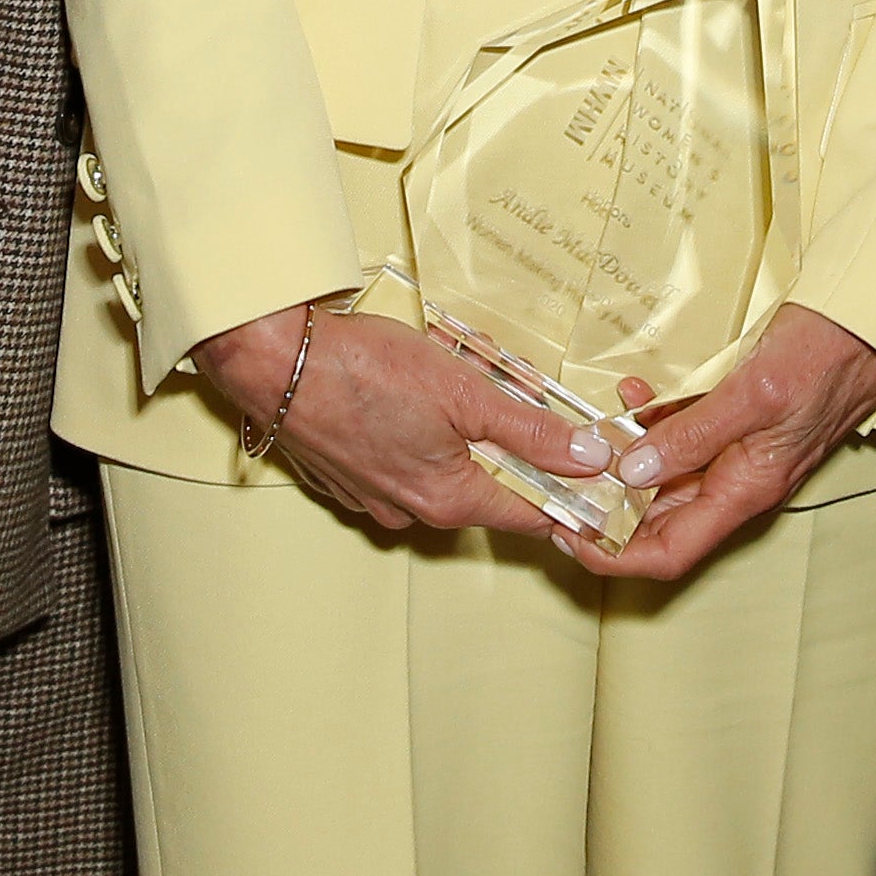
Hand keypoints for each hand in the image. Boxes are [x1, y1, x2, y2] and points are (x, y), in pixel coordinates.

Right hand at [194, 303, 605, 542]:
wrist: (274, 361)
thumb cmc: (363, 369)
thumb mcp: (464, 389)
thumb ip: (530, 429)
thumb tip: (588, 458)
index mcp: (450, 499)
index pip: (534, 515)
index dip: (572, 495)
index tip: (601, 476)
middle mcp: (414, 511)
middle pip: (490, 485)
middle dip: (509, 439)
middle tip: (508, 384)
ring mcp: (376, 498)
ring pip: (446, 468)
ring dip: (461, 429)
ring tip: (449, 375)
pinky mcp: (348, 477)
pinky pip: (405, 460)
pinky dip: (419, 430)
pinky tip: (408, 391)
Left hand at [566, 304, 875, 586]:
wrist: (870, 324)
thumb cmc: (825, 358)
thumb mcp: (752, 394)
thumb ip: (692, 433)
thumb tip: (633, 471)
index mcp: (745, 489)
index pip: (669, 553)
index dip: (614, 554)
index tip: (567, 534)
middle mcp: (739, 481)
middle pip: (660, 519)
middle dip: (608, 503)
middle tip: (560, 478)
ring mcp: (739, 453)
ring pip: (667, 476)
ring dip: (627, 458)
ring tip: (592, 431)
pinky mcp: (739, 423)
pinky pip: (685, 438)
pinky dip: (655, 424)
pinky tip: (634, 396)